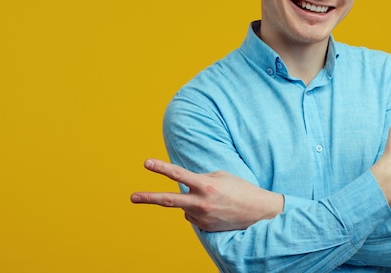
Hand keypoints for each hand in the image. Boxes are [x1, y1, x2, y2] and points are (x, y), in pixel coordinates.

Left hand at [131, 159, 283, 231]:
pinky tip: (215, 209)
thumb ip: (199, 179)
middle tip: (132, 197)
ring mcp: (202, 217)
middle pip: (168, 200)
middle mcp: (201, 203)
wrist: (258, 212)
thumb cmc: (240, 189)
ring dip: (191, 201)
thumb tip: (183, 189)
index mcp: (206, 185)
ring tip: (213, 200)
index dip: (161, 168)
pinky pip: (193, 216)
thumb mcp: (221, 176)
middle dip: (149, 197)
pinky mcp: (204, 228)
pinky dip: (199, 211)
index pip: (179, 175)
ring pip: (184, 207)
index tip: (146, 163)